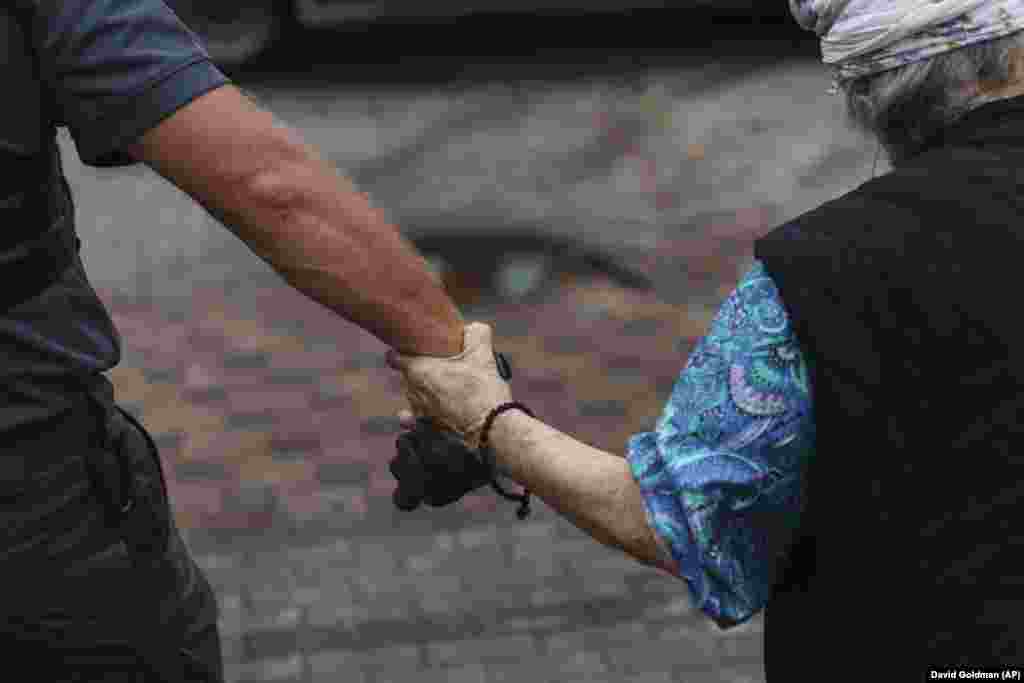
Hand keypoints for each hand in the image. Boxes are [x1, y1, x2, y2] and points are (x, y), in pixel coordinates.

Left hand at [386, 322, 510, 449]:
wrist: (490, 427)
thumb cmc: (483, 389)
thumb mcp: (483, 353)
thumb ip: (476, 334)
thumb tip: (472, 328)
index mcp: (418, 370)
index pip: (394, 357)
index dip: (400, 351)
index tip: (410, 350)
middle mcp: (412, 391)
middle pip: (407, 376)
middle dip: (419, 371)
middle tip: (438, 367)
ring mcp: (417, 412)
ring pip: (413, 397)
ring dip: (423, 392)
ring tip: (444, 389)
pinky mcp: (425, 430)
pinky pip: (413, 421)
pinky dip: (417, 416)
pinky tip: (427, 412)